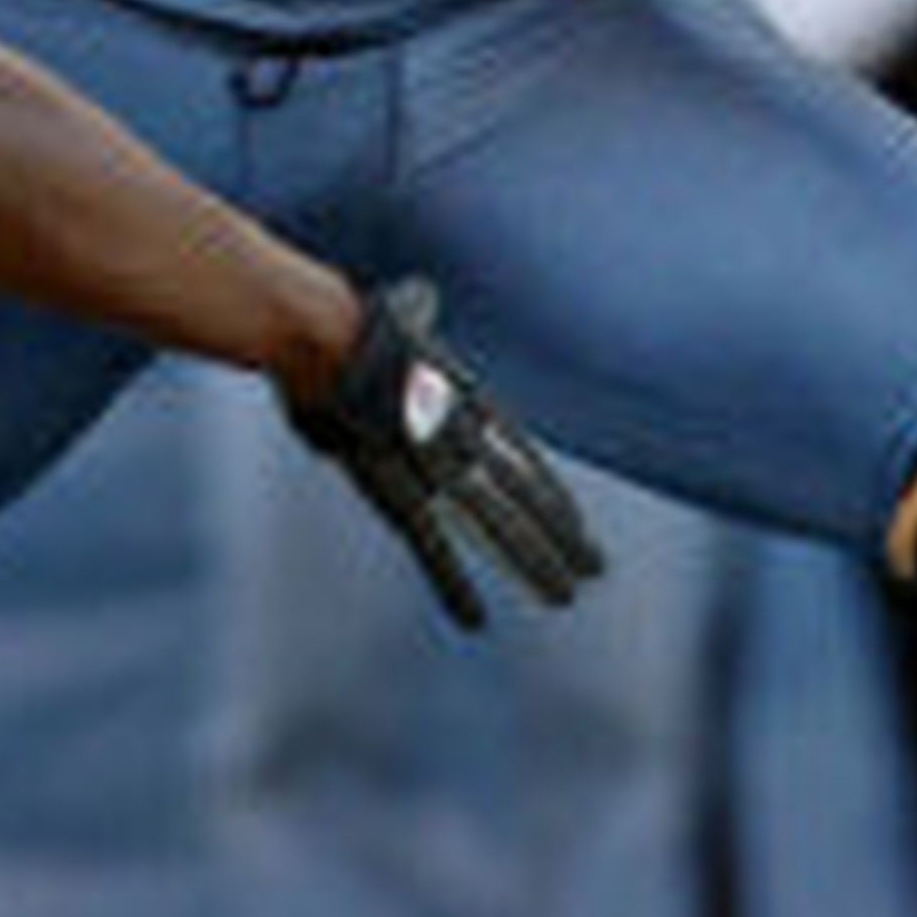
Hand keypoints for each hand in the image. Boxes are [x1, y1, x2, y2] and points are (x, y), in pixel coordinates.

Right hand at [286, 278, 604, 628]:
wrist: (320, 332)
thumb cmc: (348, 319)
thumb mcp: (398, 314)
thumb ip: (418, 315)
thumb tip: (425, 295)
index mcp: (464, 398)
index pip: (521, 457)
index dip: (548, 493)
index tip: (573, 523)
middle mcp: (462, 433)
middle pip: (523, 495)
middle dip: (560, 535)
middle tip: (596, 568)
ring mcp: (434, 461)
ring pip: (497, 523)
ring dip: (532, 562)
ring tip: (565, 596)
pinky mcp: (396, 485)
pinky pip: (431, 544)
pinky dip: (451, 585)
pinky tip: (475, 621)